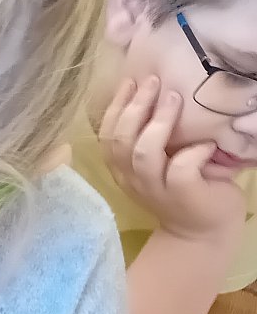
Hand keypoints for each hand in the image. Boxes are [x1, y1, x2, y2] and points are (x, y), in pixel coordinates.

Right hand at [100, 75, 246, 245]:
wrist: (200, 232)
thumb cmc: (182, 190)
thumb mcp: (158, 164)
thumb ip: (149, 140)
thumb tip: (154, 95)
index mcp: (121, 169)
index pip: (106, 135)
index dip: (116, 106)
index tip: (130, 81)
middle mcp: (131, 179)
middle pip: (120, 140)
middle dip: (135, 106)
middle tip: (154, 81)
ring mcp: (154, 188)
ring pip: (144, 153)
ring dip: (159, 123)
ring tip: (175, 99)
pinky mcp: (181, 195)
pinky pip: (181, 169)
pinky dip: (193, 152)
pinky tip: (206, 144)